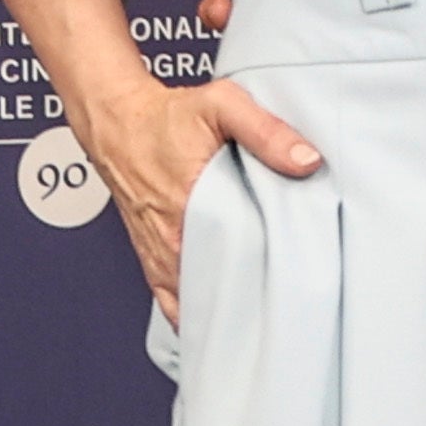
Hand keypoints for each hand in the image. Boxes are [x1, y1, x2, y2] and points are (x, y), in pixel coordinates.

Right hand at [70, 71, 318, 323]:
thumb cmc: (167, 116)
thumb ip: (267, 131)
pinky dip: (194, 311)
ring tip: (261, 314)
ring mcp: (159, 253)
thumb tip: (307, 160)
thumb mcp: (222, 106)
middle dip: (252, 298)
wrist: (118, 122)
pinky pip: (172, 299)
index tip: (297, 283)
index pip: (238, 259)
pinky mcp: (153, 256)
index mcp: (191, 204)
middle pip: (219, 288)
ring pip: (195, 300)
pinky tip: (220, 319)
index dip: (269, 276)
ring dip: (224, 307)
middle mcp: (171, 238)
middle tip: (287, 301)